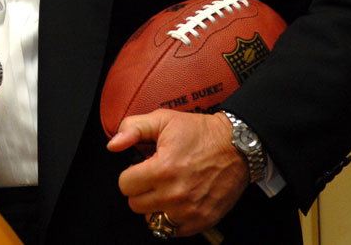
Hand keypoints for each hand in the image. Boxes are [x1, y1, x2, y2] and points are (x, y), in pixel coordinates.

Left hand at [107, 109, 246, 236]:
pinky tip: (178, 201)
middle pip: (136, 204)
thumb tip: (113, 144)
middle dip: (141, 189)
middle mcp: (175, 193)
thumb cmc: (200, 132)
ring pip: (152, 220)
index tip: (141, 168)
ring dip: (155, 205)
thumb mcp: (163, 120)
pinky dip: (172, 218)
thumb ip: (132, 129)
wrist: (238, 147)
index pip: (125, 185)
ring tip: (166, 189)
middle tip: (154, 177)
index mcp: (163, 168)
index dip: (130, 173)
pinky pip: (173, 230)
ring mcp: (190, 210)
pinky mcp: (202, 220)